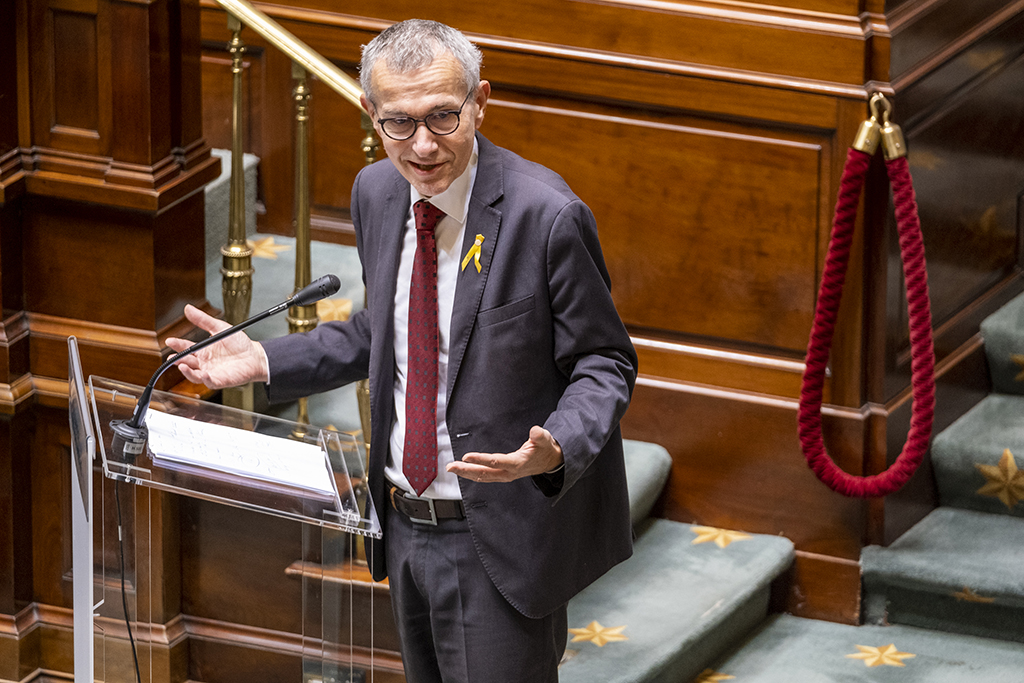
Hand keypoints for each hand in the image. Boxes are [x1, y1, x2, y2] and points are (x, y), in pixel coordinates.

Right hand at [164, 304, 269, 388]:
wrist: (255, 355)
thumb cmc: (239, 343)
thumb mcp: (219, 328)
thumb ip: (203, 320)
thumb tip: (188, 308)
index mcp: (203, 350)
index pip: (186, 348)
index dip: (177, 345)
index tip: (169, 341)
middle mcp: (204, 363)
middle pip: (187, 362)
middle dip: (178, 359)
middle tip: (172, 356)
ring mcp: (211, 372)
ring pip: (194, 375)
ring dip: (187, 371)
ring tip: (182, 365)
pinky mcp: (220, 380)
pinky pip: (210, 382)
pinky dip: (205, 379)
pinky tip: (203, 374)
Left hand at [447, 426, 562, 482]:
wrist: (550, 462)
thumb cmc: (545, 449)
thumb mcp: (545, 439)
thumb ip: (540, 436)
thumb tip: (535, 430)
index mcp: (518, 463)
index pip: (496, 462)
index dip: (481, 460)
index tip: (467, 456)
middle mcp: (509, 472)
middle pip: (484, 473)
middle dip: (466, 470)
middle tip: (451, 466)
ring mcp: (505, 475)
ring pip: (482, 476)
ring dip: (466, 473)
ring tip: (452, 468)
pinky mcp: (502, 474)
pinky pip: (485, 476)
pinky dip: (473, 474)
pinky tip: (463, 471)